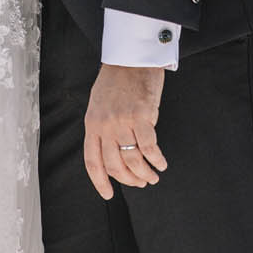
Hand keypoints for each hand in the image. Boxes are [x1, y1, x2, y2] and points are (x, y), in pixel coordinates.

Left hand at [82, 65, 168, 199]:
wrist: (131, 57)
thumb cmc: (117, 79)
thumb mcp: (99, 104)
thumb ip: (103, 128)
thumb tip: (115, 152)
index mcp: (92, 124)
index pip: (93, 162)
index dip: (100, 182)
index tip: (109, 194)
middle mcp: (104, 125)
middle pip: (115, 165)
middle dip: (129, 179)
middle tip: (141, 183)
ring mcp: (122, 121)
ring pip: (133, 159)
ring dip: (145, 173)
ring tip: (153, 176)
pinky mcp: (142, 116)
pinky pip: (150, 146)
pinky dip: (157, 159)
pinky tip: (161, 163)